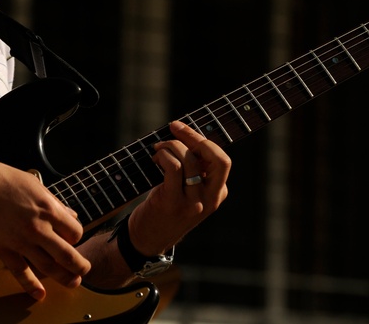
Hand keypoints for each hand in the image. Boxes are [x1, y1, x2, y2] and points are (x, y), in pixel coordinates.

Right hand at [0, 157, 90, 300]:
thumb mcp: (32, 183)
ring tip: (72, 282)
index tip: (73, 239)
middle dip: (79, 266)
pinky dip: (32, 286)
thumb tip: (68, 213)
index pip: (75, 231)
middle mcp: (37, 227)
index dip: (77, 237)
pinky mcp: (3, 250)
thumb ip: (52, 202)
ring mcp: (20, 241)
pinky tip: (40, 293)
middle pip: (67, 254)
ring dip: (64, 277)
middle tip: (84, 270)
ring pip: (48, 267)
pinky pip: (21, 272)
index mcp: (47, 208)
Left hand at [126, 120, 231, 255]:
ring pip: (189, 159)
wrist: (146, 241)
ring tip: (158, 149)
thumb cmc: (165, 209)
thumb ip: (194, 170)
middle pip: (218, 159)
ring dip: (170, 145)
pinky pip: (174, 168)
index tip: (184, 129)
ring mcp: (193, 203)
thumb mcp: (188, 191)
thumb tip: (186, 135)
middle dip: (195, 137)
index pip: (221, 159)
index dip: (203, 140)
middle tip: (175, 127)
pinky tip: (155, 158)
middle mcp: (210, 199)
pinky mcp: (173, 203)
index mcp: (217, 194)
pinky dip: (163, 155)